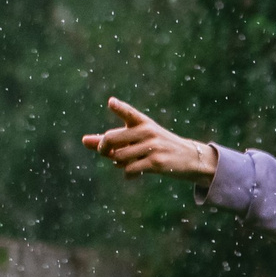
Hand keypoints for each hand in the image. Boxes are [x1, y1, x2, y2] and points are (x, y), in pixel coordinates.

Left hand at [83, 98, 218, 180]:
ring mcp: (153, 147)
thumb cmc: (158, 147)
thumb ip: (111, 140)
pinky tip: (134, 173)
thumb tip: (84, 141)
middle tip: (105, 154)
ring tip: (126, 163)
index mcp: (143, 122)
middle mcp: (148, 132)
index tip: (111, 103)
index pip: (129, 113)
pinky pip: (130, 169)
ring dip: (118, 163)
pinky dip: (128, 174)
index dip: (119, 108)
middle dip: (103, 148)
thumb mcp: (138, 140)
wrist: (191, 159)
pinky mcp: (157, 163)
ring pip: (119, 157)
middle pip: (112, 139)